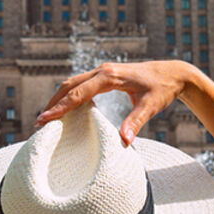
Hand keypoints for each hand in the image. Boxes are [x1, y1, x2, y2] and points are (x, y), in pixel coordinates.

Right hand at [35, 60, 201, 144]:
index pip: (79, 92)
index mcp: (110, 76)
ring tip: (47, 117)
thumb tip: (124, 142)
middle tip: (39, 123)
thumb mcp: (151, 106)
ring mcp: (103, 72)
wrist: (173, 73)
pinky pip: (82, 84)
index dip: (60, 106)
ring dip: (59, 98)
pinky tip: (66, 109)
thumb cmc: (162, 89)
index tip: (44, 118)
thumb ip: (136, 122)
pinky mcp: (106, 76)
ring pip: (74, 82)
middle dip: (53, 102)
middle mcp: (103, 71)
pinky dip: (70, 95)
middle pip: (69, 85)